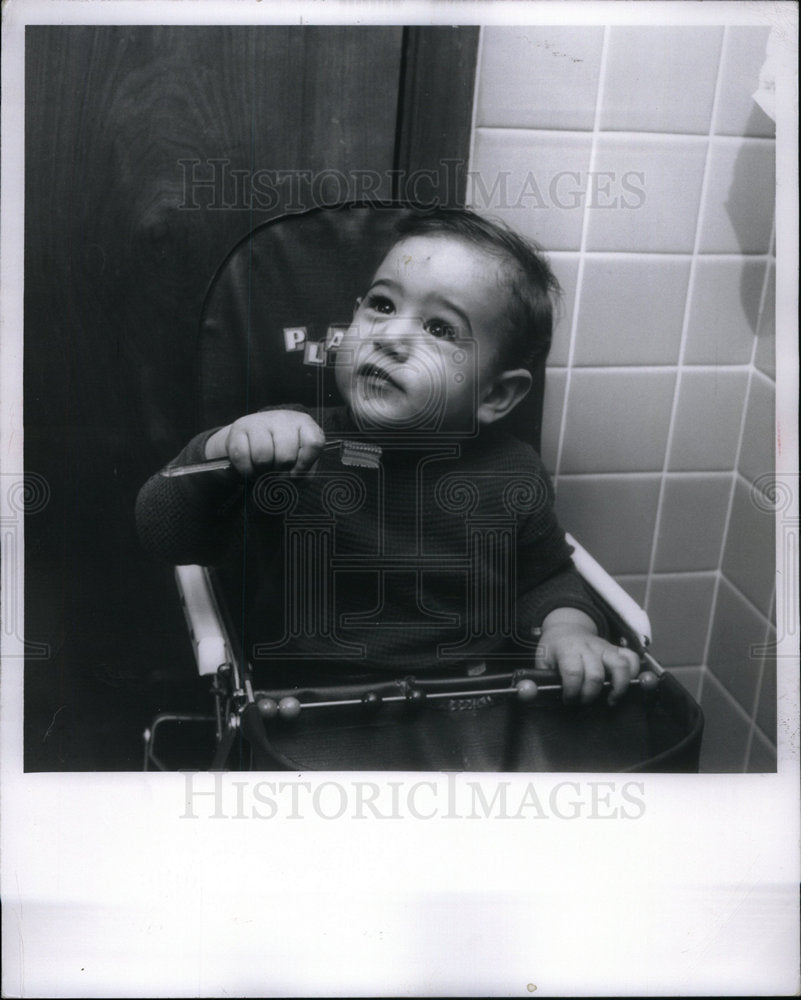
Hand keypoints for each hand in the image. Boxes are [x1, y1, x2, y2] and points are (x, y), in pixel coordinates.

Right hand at [204, 410, 325, 477]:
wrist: (250, 442)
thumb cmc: (281, 454)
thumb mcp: (299, 462)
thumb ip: (303, 474)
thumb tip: (289, 479)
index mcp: (304, 424)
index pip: (314, 444)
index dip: (305, 464)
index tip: (296, 472)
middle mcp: (283, 419)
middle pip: (286, 457)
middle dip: (280, 472)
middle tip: (276, 471)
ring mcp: (260, 421)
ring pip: (263, 458)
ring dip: (262, 472)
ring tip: (264, 468)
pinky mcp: (239, 427)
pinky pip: (242, 457)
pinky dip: (247, 470)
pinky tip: (251, 466)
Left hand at [538, 608, 640, 705]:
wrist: (566, 627)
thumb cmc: (554, 648)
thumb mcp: (541, 660)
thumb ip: (539, 677)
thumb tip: (533, 694)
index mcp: (567, 649)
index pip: (573, 672)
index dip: (572, 691)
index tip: (568, 700)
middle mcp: (588, 647)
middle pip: (595, 674)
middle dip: (590, 694)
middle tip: (583, 702)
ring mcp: (604, 647)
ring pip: (620, 665)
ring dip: (618, 686)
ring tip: (611, 700)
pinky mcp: (615, 649)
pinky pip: (631, 657)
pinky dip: (634, 672)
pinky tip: (624, 685)